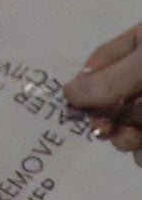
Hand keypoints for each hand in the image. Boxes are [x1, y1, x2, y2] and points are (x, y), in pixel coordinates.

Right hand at [63, 22, 141, 164]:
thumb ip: (112, 80)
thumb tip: (65, 93)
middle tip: (106, 131)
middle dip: (105, 118)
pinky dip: (140, 152)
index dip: (85, 87)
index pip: (99, 64)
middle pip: (110, 99)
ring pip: (127, 125)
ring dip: (125, 140)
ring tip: (137, 140)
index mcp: (139, 47)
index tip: (75, 108)